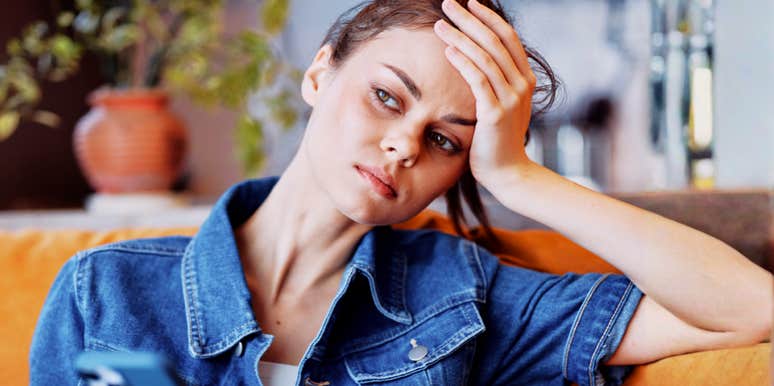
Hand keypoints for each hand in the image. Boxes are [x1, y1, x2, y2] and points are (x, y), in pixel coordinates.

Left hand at [434, 0, 537, 187]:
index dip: (488, 18)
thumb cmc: (497, 142)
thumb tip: (475, 64)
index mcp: (524, 79)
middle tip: (449, 3)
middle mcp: (521, 85)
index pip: (507, 38)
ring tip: (441, 23)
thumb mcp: (502, 107)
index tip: (469, 3)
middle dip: (470, 19)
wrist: (507, 173)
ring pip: (485, 57)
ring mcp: (510, 98)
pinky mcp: (495, 113)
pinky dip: (463, 62)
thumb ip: (495, 85)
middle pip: (495, 41)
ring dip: (461, 36)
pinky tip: (448, 50)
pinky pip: (478, 80)